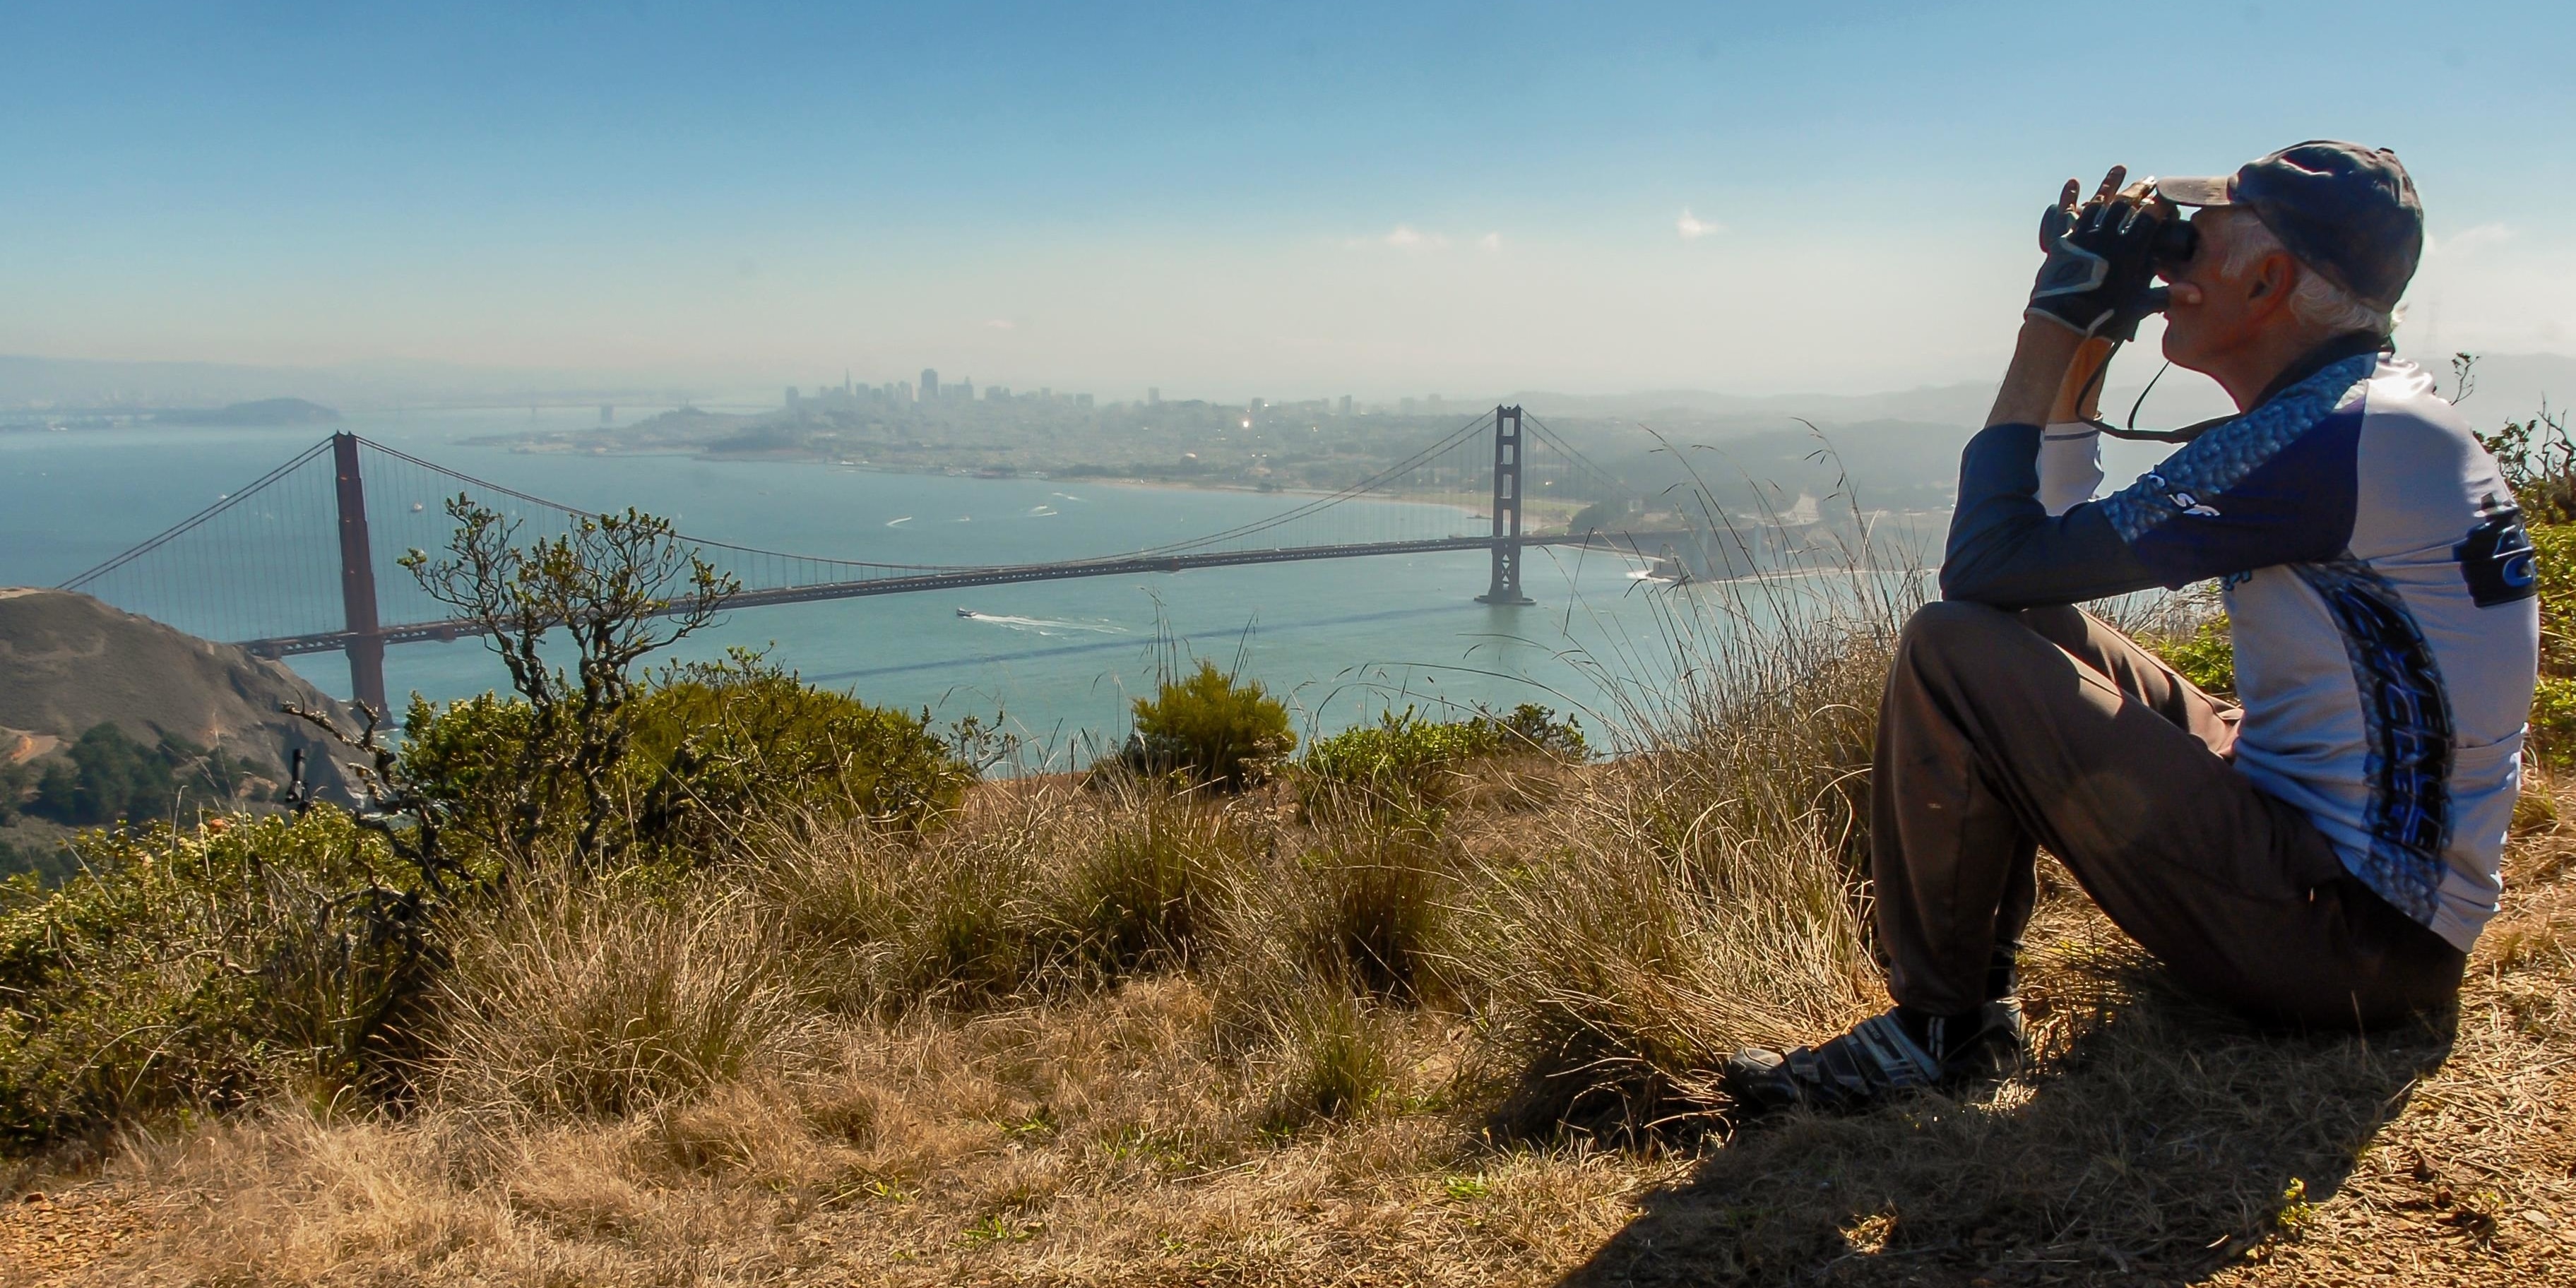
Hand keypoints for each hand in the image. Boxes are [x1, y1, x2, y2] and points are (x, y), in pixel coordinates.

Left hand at [2026, 168, 2175, 339]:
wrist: (2062, 321)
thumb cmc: (2103, 316)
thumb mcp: (2138, 306)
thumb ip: (2168, 296)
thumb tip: (2198, 295)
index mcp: (2129, 250)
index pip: (2150, 217)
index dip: (2161, 202)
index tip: (2169, 194)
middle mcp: (2107, 237)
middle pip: (2125, 204)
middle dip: (2138, 189)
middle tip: (2148, 180)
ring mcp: (2082, 236)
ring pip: (2098, 202)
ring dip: (2109, 185)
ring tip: (2119, 170)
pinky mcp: (2062, 241)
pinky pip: (2067, 213)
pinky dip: (2070, 198)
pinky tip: (2073, 184)